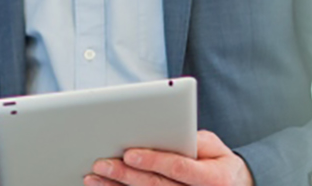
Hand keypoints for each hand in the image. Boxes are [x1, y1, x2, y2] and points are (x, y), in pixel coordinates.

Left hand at [85, 130, 252, 185]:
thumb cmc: (218, 163)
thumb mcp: (215, 147)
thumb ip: (192, 141)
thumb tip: (163, 132)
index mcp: (212, 178)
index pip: (178, 168)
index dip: (153, 161)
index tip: (129, 153)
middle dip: (125, 174)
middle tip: (100, 164)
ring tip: (93, 177)